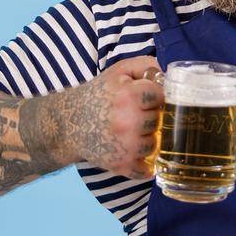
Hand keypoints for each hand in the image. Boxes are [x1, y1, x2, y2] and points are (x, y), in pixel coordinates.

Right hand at [61, 55, 164, 177]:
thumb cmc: (98, 95)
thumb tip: (167, 76)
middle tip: (136, 115)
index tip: (146, 99)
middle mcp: (127, 122)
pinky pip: (146, 170)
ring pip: (155, 144)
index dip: (154, 97)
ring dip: (147, 139)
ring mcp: (125, 146)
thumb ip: (146, 65)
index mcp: (128, 96)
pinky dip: (143, 165)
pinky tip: (133, 152)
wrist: (67, 123)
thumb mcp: (119, 71)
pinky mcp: (120, 165)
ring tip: (132, 132)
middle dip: (150, 117)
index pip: (160, 97)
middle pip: (159, 121)